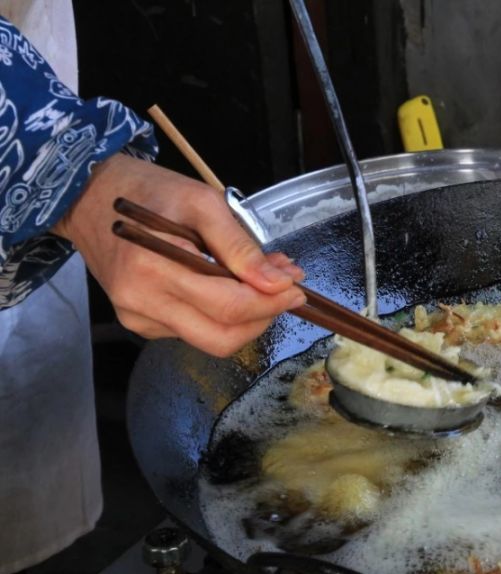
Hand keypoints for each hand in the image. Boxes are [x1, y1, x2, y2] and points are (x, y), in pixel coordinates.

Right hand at [54, 154, 306, 356]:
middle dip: (263, 317)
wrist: (89, 197)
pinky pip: (193, 332)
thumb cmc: (147, 191)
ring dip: (245, 318)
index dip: (271, 303)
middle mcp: (142, 301)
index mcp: (154, 267)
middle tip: (283, 290)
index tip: (296, 288)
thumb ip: (241, 246)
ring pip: (211, 340)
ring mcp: (138, 316)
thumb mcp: (202, 202)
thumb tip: (277, 281)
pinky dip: (219, 316)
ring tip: (257, 283)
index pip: (229, 307)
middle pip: (222, 337)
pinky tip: (225, 287)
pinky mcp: (140, 322)